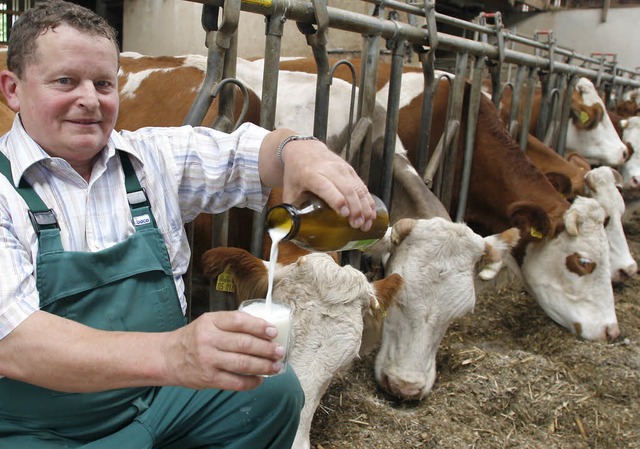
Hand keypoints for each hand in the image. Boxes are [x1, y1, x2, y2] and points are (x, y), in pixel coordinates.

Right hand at [165, 311, 284, 390]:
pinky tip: (260, 379)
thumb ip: (231, 323)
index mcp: (210, 322)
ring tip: (276, 366)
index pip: (238, 321)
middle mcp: (208, 340)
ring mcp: (208, 360)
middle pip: (244, 344)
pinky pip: (235, 382)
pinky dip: (251, 382)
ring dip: (263, 366)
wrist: (167, 357)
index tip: (273, 331)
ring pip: (242, 364)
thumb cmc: (194, 338)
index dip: (259, 326)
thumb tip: (263, 328)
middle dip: (266, 348)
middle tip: (280, 351)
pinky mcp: (208, 379)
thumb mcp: (209, 322)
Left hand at [281, 138, 376, 230]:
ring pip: (357, 187)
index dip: (337, 200)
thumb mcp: (289, 190)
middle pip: (346, 188)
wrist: (303, 149)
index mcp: (311, 174)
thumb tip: (288, 232)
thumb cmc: (296, 173)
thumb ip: (290, 211)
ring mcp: (342, 168)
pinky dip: (368, 200)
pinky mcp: (350, 170)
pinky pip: (362, 185)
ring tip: (366, 223)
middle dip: (355, 208)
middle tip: (357, 225)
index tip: (344, 214)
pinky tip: (371, 213)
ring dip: (365, 206)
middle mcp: (329, 169)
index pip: (326, 186)